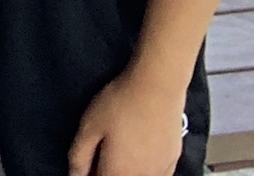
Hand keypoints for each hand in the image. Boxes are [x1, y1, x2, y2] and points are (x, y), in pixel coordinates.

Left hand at [68, 66, 189, 175]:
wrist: (158, 88)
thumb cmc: (119, 105)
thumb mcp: (89, 127)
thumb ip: (79, 156)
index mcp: (118, 173)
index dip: (90, 174)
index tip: (87, 162)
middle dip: (106, 171)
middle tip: (101, 153)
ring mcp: (161, 171)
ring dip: (126, 171)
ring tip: (118, 151)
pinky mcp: (174, 160)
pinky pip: (156, 175)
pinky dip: (144, 170)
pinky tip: (139, 153)